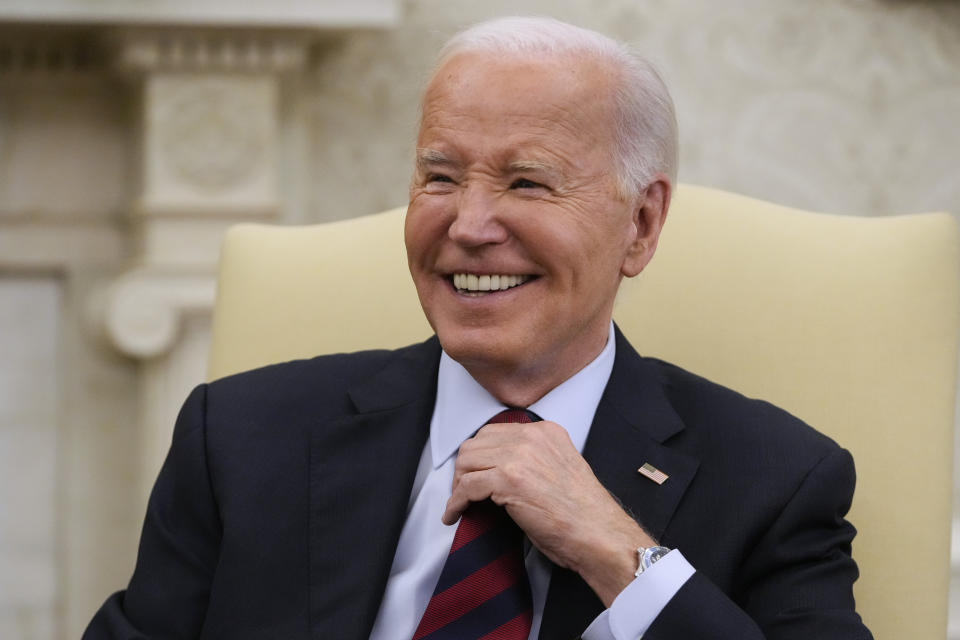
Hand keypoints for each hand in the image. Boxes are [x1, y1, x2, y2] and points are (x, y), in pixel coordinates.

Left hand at [443, 420, 656, 605]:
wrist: (599, 534)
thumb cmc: (583, 514)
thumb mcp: (560, 467)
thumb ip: (534, 458)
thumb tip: (499, 468)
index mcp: (546, 431)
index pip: (496, 432)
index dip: (481, 454)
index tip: (474, 473)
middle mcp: (531, 437)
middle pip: (476, 442)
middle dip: (465, 467)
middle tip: (463, 490)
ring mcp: (518, 456)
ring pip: (467, 461)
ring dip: (458, 484)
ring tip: (459, 503)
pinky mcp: (507, 480)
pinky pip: (466, 486)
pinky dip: (455, 502)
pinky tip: (454, 515)